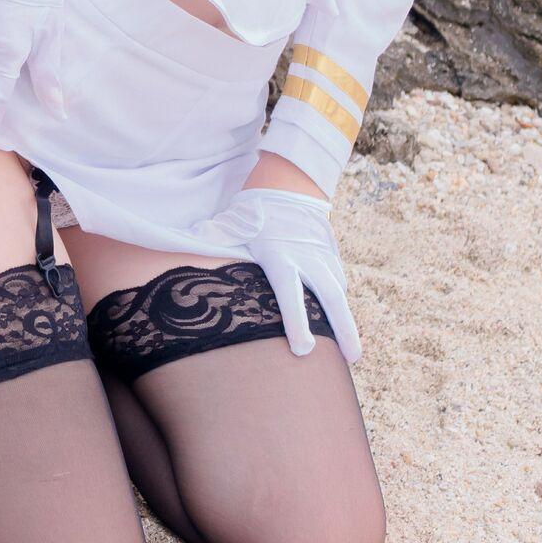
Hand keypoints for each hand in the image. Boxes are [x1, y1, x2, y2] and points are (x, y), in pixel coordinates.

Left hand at [207, 188, 360, 364]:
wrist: (288, 184)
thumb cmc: (254, 212)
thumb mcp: (233, 224)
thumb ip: (214, 236)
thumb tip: (188, 240)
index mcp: (279, 255)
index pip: (289, 293)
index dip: (297, 322)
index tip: (304, 350)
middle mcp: (306, 257)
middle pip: (330, 297)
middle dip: (343, 329)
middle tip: (352, 358)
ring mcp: (323, 255)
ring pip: (339, 291)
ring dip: (347, 320)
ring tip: (352, 352)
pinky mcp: (332, 253)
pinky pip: (338, 280)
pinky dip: (339, 301)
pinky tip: (341, 323)